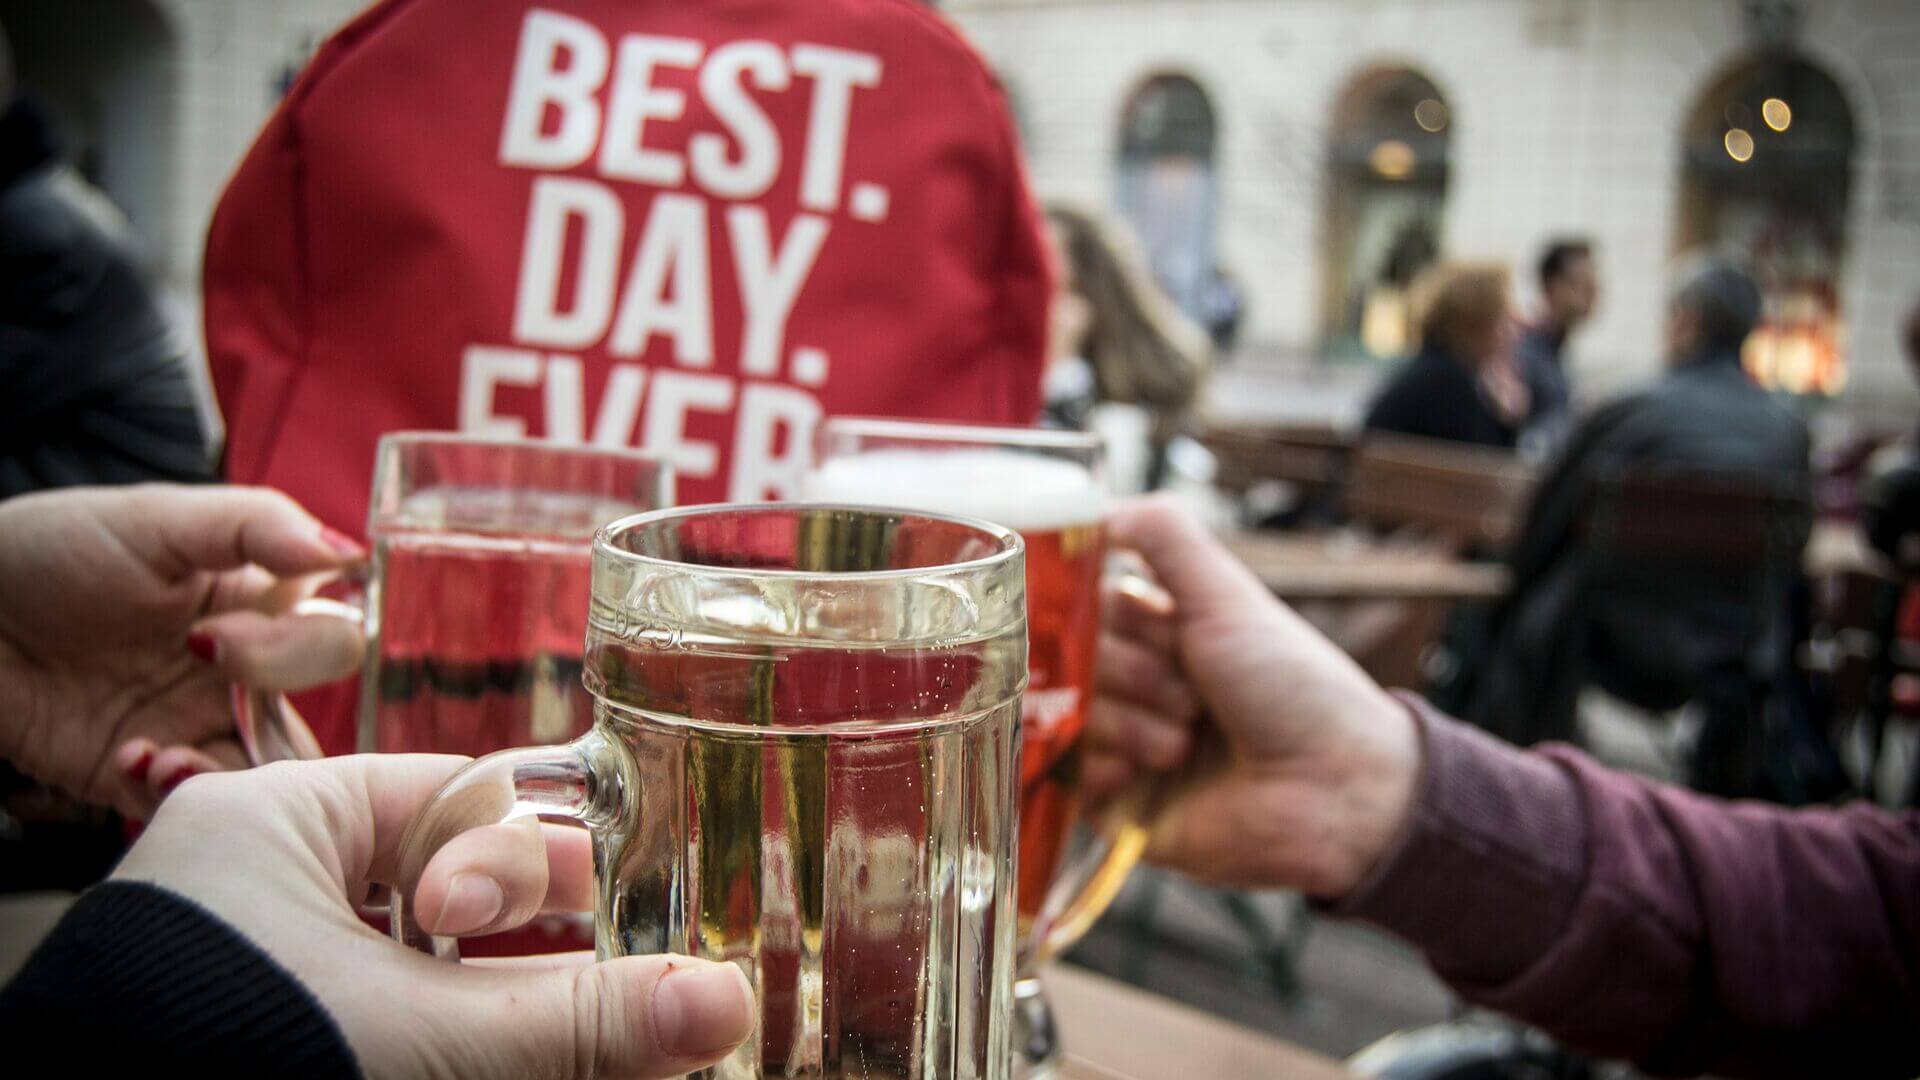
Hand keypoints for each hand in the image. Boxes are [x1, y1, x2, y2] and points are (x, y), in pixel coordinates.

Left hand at [0, 484, 364, 817]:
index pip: (331, 643)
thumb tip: (352, 552)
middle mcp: (237, 675)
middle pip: (312, 716)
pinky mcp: (141, 772)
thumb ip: (259, 527)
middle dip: (264, 706)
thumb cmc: (52, 549)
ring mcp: (191, 727)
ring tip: (170, 756)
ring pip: (266, 779)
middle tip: (198, 669)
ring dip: (233, 776)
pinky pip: (193, 806)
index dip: (295, 649)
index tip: (219, 634)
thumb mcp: (158, 519)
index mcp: (257, 608)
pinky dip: (174, 794)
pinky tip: (133, 760)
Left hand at [117, 755, 754, 1078]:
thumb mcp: (427, 1040)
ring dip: (511, 1009)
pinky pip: (385, 1027)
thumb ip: (581, 1022)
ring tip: (604, 1034)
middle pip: (443, 894)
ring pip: (419, 978)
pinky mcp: (264, 1045)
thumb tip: (723, 1001)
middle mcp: (252, 892)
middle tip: (621, 972)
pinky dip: (459, 1047)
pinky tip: (535, 1061)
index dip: (536, 849)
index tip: (602, 903)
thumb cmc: (227, 1063)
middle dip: (539, 943)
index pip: (449, 796)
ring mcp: (252, 979)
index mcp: (272, 825)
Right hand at [1084, 496, 1420, 896]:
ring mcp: (1125, 746)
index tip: (1147, 628)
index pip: (1088, 608)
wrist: (1337, 788)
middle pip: (1074, 661)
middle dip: (1131, 675)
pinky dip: (1104, 770)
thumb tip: (1097, 505)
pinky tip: (1151, 774)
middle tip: (1191, 695)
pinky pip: (1068, 778)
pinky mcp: (1118, 805)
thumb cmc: (1296, 686)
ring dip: (1128, 725)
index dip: (1107, 616)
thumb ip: (1163, 536)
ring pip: (1069, 717)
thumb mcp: (1228, 594)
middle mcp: (1138, 687)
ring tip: (1185, 741)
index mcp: (1161, 634)